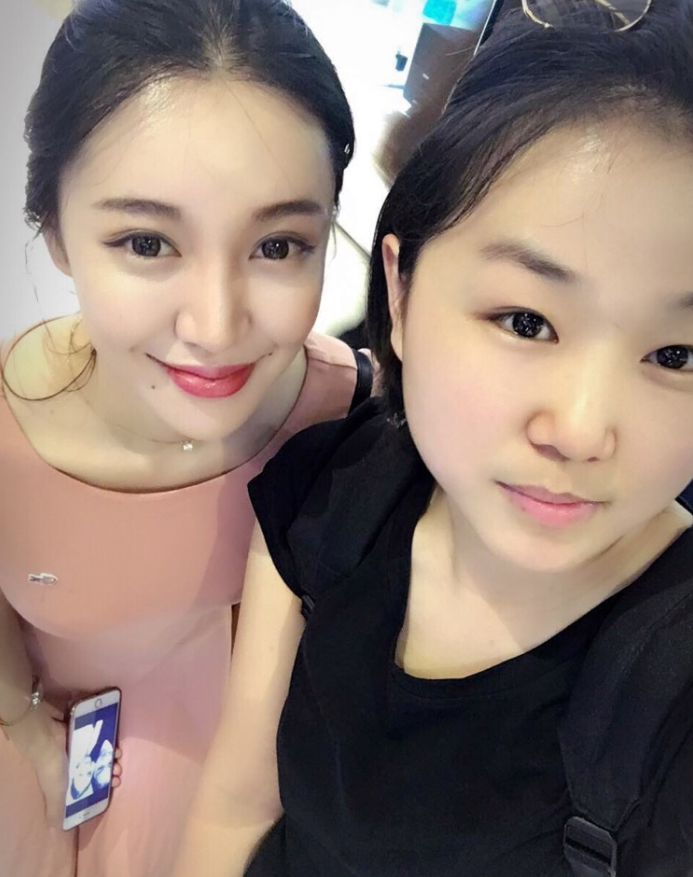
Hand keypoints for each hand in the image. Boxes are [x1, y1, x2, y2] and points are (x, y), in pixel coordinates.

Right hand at [18, 704, 121, 828]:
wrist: (47, 740)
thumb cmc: (52, 769)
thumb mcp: (54, 794)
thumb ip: (56, 811)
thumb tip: (55, 833)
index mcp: (69, 781)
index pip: (89, 786)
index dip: (103, 787)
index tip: (115, 786)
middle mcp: (76, 766)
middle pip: (98, 770)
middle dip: (110, 772)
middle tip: (118, 772)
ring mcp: (81, 749)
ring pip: (102, 756)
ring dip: (112, 759)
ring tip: (118, 759)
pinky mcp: (84, 735)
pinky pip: (100, 741)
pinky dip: (109, 744)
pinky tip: (115, 747)